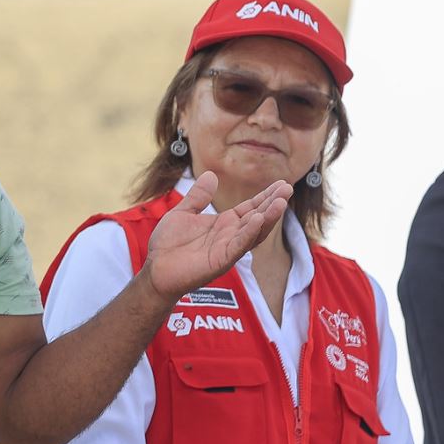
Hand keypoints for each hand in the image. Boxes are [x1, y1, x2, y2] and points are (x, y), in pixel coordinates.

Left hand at [144, 173, 290, 300]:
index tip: (281, 184)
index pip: (251, 208)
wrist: (155, 268)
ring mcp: (228, 249)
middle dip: (273, 204)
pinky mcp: (221, 261)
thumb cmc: (168, 244)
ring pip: (254, 232)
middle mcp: (231, 236)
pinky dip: (249, 233)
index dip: (265, 197)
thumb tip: (211, 175)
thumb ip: (198, 196)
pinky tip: (257, 219)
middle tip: (288, 189)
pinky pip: (238, 246)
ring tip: (280, 202)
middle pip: (258, 218)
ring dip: (268, 218)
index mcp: (224, 224)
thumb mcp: (184, 213)